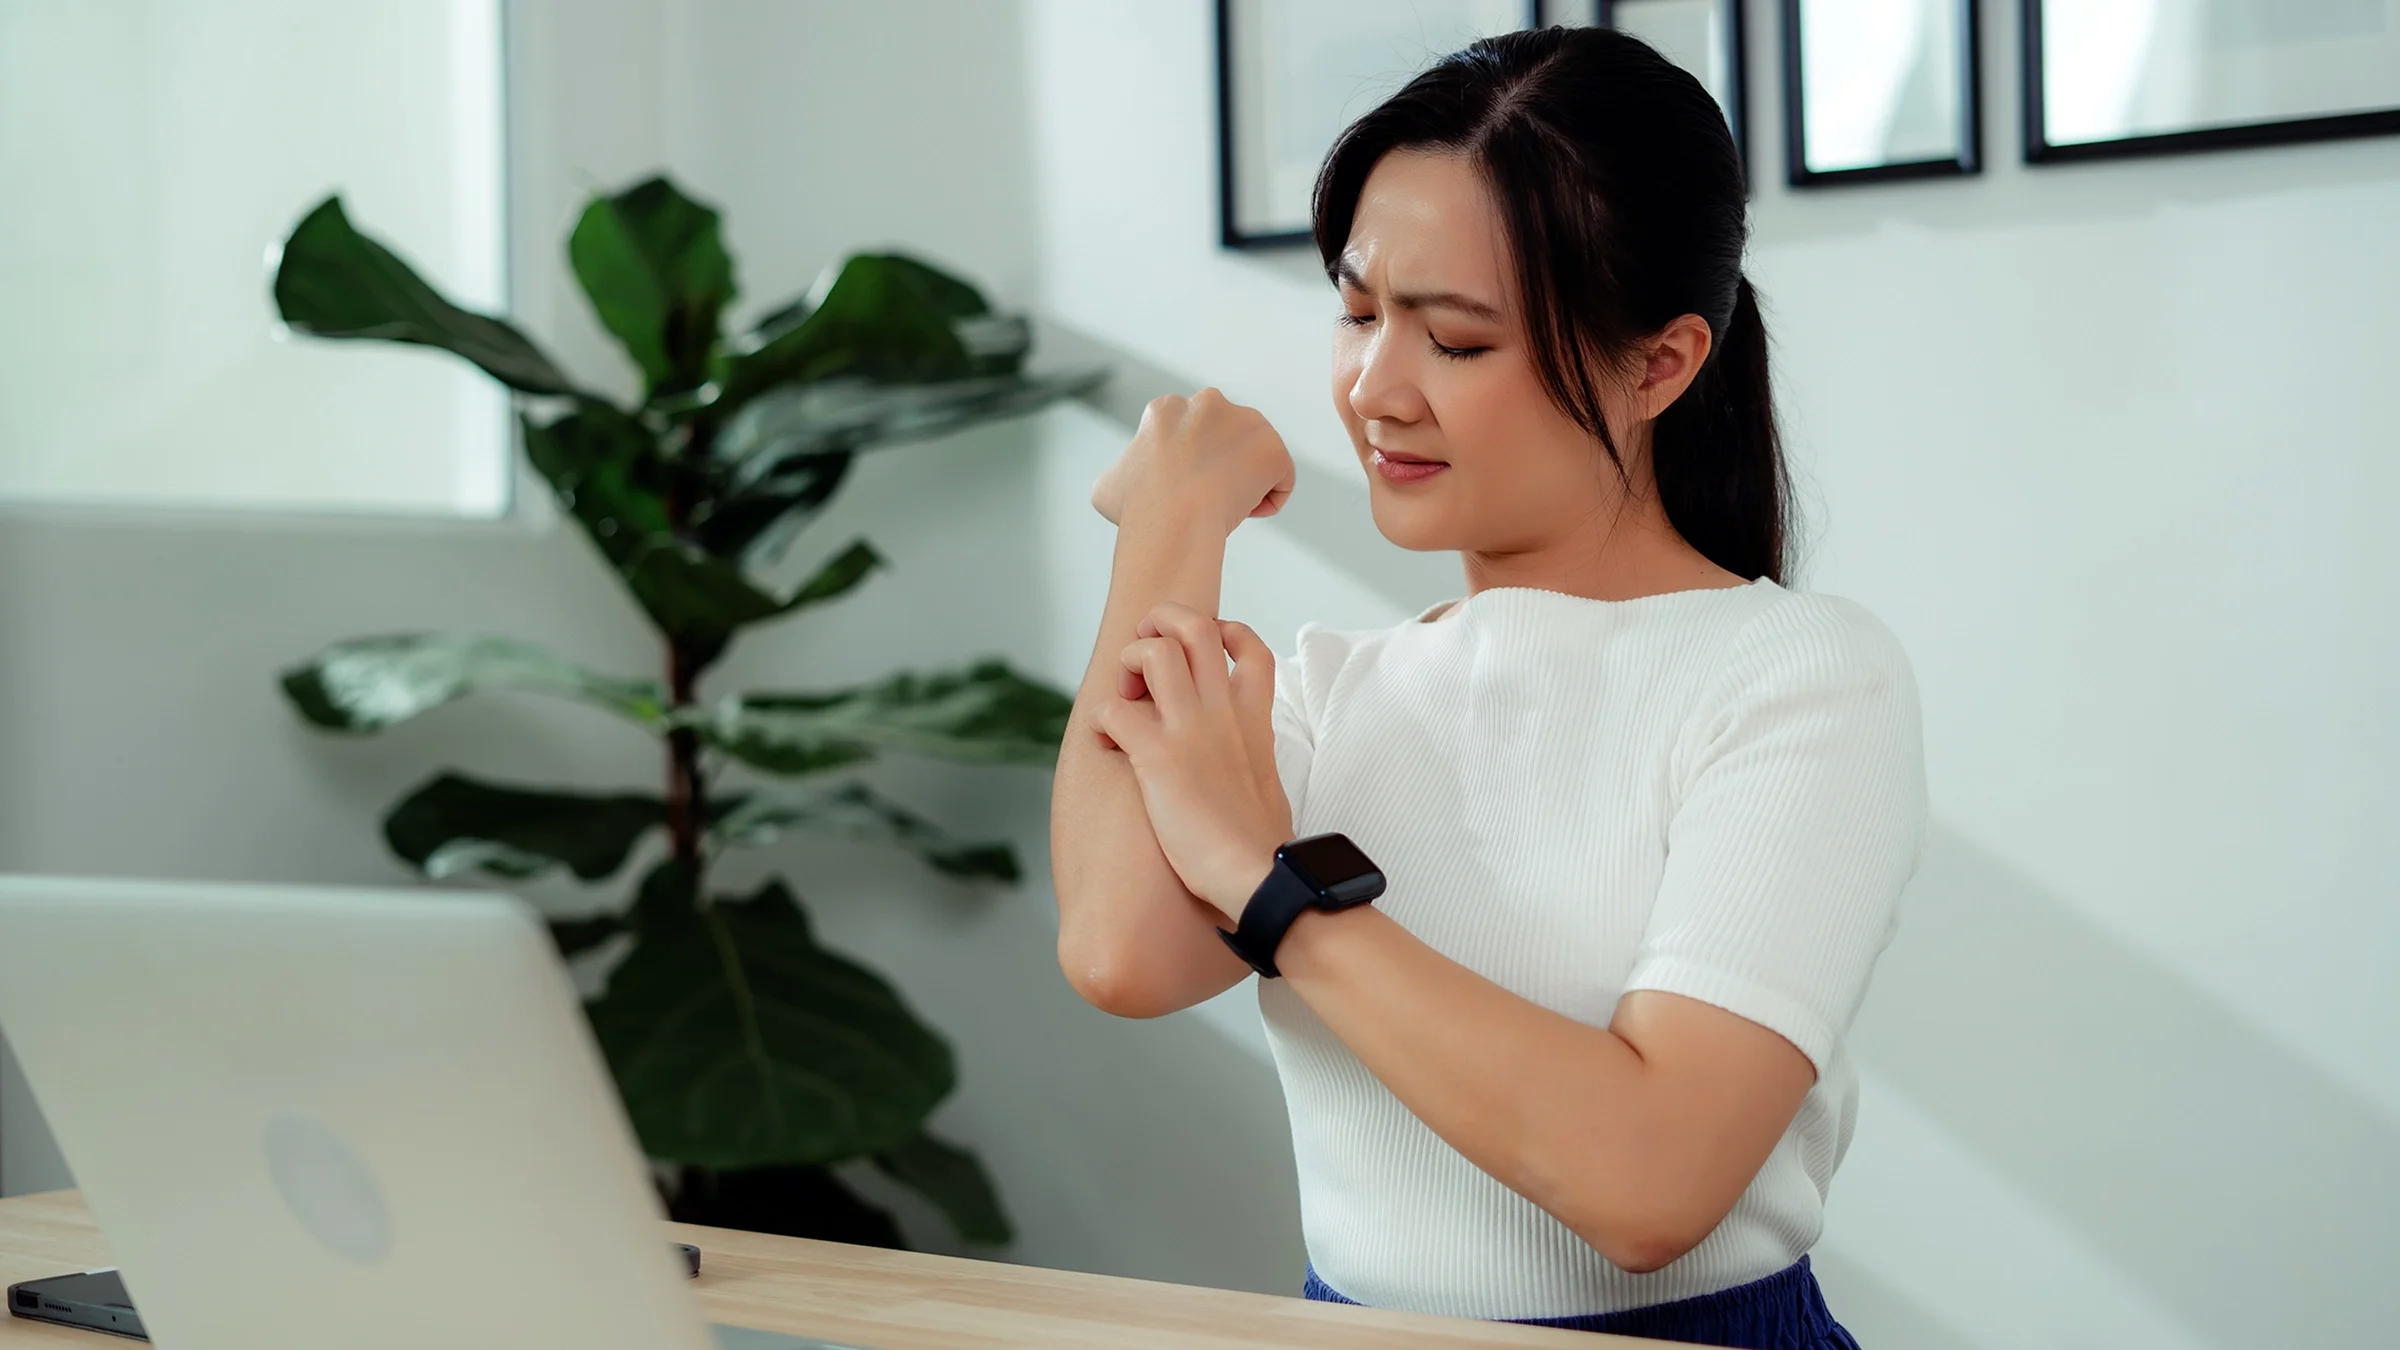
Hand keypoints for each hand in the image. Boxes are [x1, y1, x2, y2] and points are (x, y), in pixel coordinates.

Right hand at [1090, 389, 1295, 535]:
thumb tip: (1121, 481)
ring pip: (1254, 455)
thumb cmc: (1137, 509)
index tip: (1182, 490)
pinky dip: (1270, 499)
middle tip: (1206, 499)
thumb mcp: (1107, 486)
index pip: (1191, 434)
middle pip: (1226, 438)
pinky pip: (1280, 478)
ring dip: (1245, 482)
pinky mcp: (1272, 449)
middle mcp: (1208, 402)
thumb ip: (1120, 474)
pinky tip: (1247, 512)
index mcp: (1168, 408)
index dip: (1188, 467)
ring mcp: (1245, 422)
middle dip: (1221, 466)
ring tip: (1224, 507)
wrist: (1172, 520)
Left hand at [1092, 603, 1292, 924]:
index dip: (1222, 632)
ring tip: (1125, 696)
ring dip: (1128, 663)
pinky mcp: (1157, 757)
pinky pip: (1112, 711)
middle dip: (1161, 623)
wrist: (1258, 877)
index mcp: (1252, 720)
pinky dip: (1100, 721)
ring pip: (1153, 652)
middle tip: (1145, 657)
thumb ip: (1254, 761)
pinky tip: (1107, 745)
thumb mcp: (1269, 786)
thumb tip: (1247, 770)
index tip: (1201, 651)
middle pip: (1195, 626)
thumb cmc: (1261, 848)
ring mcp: (1190, 730)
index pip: (1249, 645)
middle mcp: (1222, 713)